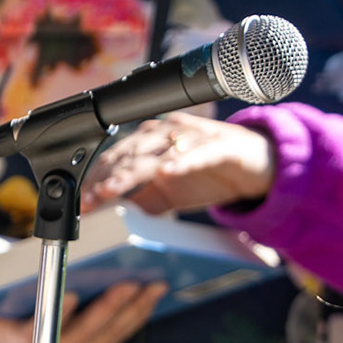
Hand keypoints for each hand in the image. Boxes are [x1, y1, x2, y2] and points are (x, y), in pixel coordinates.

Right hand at [0, 280, 166, 342]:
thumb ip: (9, 276)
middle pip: (82, 335)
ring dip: (132, 311)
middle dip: (110, 308)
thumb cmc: (1, 302)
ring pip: (106, 338)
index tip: (73, 294)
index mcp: (14, 340)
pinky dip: (134, 317)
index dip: (57, 315)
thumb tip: (44, 245)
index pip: (34, 332)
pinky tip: (150, 299)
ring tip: (153, 287)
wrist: (2, 332)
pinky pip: (115, 338)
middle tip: (131, 284)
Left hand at [80, 112, 276, 214]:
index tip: (82, 201)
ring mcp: (195, 136)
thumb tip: (108, 210)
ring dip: (130, 172)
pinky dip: (181, 161)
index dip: (96, 179)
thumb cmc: (213, 173)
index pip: (117, 157)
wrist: (261, 165)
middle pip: (129, 154)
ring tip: (111, 189)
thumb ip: (140, 198)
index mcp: (154, 139)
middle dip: (105, 178)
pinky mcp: (220, 145)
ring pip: (156, 152)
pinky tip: (166, 173)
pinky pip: (198, 153)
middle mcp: (170, 132)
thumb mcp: (169, 192)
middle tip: (89, 199)